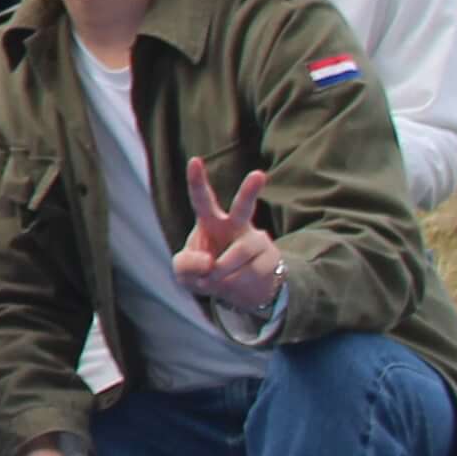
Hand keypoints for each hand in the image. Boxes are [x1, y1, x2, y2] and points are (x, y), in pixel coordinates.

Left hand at [170, 158, 283, 320]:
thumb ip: (186, 266)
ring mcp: (257, 240)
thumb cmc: (206, 274)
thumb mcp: (184, 273)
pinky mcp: (272, 257)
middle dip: (250, 191)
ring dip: (222, 271)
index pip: (202, 198)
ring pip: (241, 251)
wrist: (238, 294)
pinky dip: (235, 284)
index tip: (195, 160)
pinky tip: (234, 284)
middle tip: (259, 174)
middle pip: (244, 207)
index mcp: (210, 221)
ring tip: (213, 280)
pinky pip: (252, 272)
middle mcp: (236, 224)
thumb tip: (209, 262)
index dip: (197, 180)